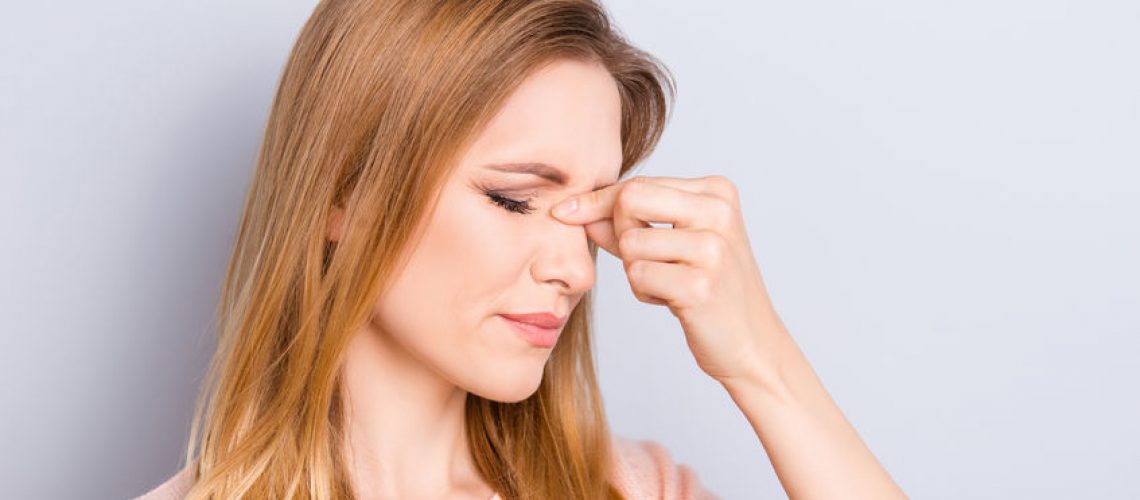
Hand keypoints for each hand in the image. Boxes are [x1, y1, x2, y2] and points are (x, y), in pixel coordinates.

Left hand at [551, 175, 786, 383]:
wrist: (753, 344)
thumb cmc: (710, 291)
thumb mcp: (674, 245)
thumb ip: (628, 223)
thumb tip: (574, 209)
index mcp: (717, 192)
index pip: (639, 184)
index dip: (598, 201)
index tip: (565, 210)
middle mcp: (719, 213)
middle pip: (629, 201)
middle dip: (620, 232)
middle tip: (646, 259)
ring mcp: (712, 249)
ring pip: (630, 243)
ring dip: (637, 270)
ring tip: (669, 284)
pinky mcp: (699, 286)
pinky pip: (637, 277)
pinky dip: (645, 293)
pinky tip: (675, 301)